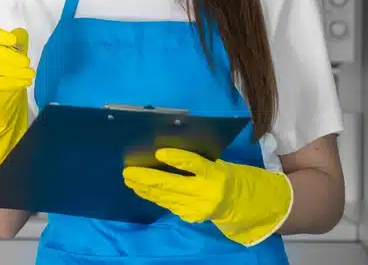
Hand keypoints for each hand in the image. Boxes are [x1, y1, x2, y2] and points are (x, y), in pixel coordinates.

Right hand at [0, 23, 34, 180]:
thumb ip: (16, 45)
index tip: (14, 40)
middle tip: (27, 61)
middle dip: (9, 54)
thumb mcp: (11, 59)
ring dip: (14, 70)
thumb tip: (21, 33)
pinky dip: (10, 82)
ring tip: (30, 74)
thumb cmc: (2, 77)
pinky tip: (24, 82)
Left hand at [123, 148, 292, 246]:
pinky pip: (169, 204)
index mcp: (216, 173)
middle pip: (172, 184)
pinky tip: (142, 190)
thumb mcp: (214, 162)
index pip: (194, 164)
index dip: (176, 158)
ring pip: (166, 197)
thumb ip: (193, 159)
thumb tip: (162, 150)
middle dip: (147, 178)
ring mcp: (199, 207)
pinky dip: (153, 196)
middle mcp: (207, 192)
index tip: (158, 152)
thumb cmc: (223, 174)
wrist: (239, 202)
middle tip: (128, 171)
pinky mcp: (193, 216)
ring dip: (145, 188)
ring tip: (130, 180)